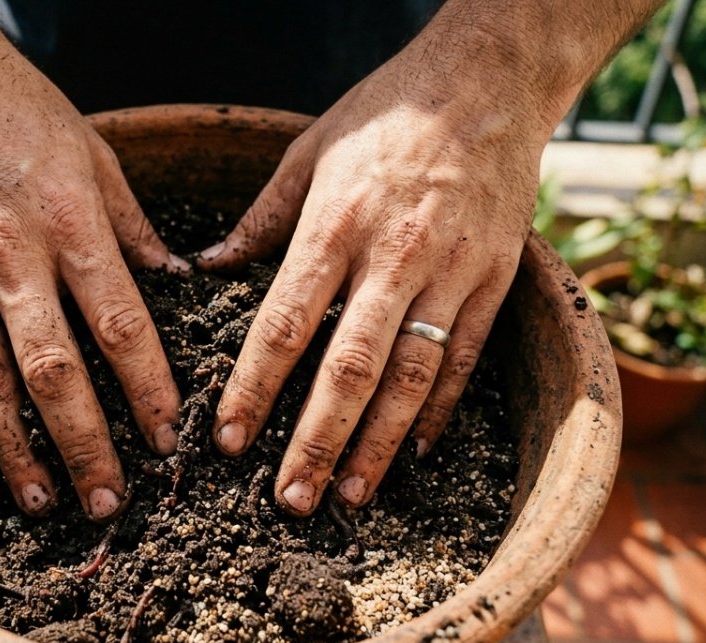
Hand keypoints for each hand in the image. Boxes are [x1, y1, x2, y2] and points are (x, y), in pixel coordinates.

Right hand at [0, 17, 186, 520]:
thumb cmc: (18, 108)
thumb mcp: (97, 156)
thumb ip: (134, 231)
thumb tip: (176, 288)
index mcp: (69, 223)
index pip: (117, 325)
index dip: (146, 390)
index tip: (167, 439)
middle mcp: (8, 254)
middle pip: (51, 371)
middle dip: (83, 445)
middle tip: (108, 501)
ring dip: (15, 449)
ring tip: (40, 501)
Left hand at [198, 34, 552, 515]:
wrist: (490, 80)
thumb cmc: (387, 112)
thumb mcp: (309, 151)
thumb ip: (261, 218)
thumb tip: (210, 268)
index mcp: (336, 224)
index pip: (287, 324)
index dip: (255, 388)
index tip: (229, 440)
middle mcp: (394, 255)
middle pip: (350, 368)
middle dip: (316, 441)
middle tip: (290, 499)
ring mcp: (452, 271)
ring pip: (412, 376)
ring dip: (378, 443)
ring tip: (350, 495)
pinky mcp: (495, 279)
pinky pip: (466, 357)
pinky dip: (441, 410)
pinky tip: (415, 453)